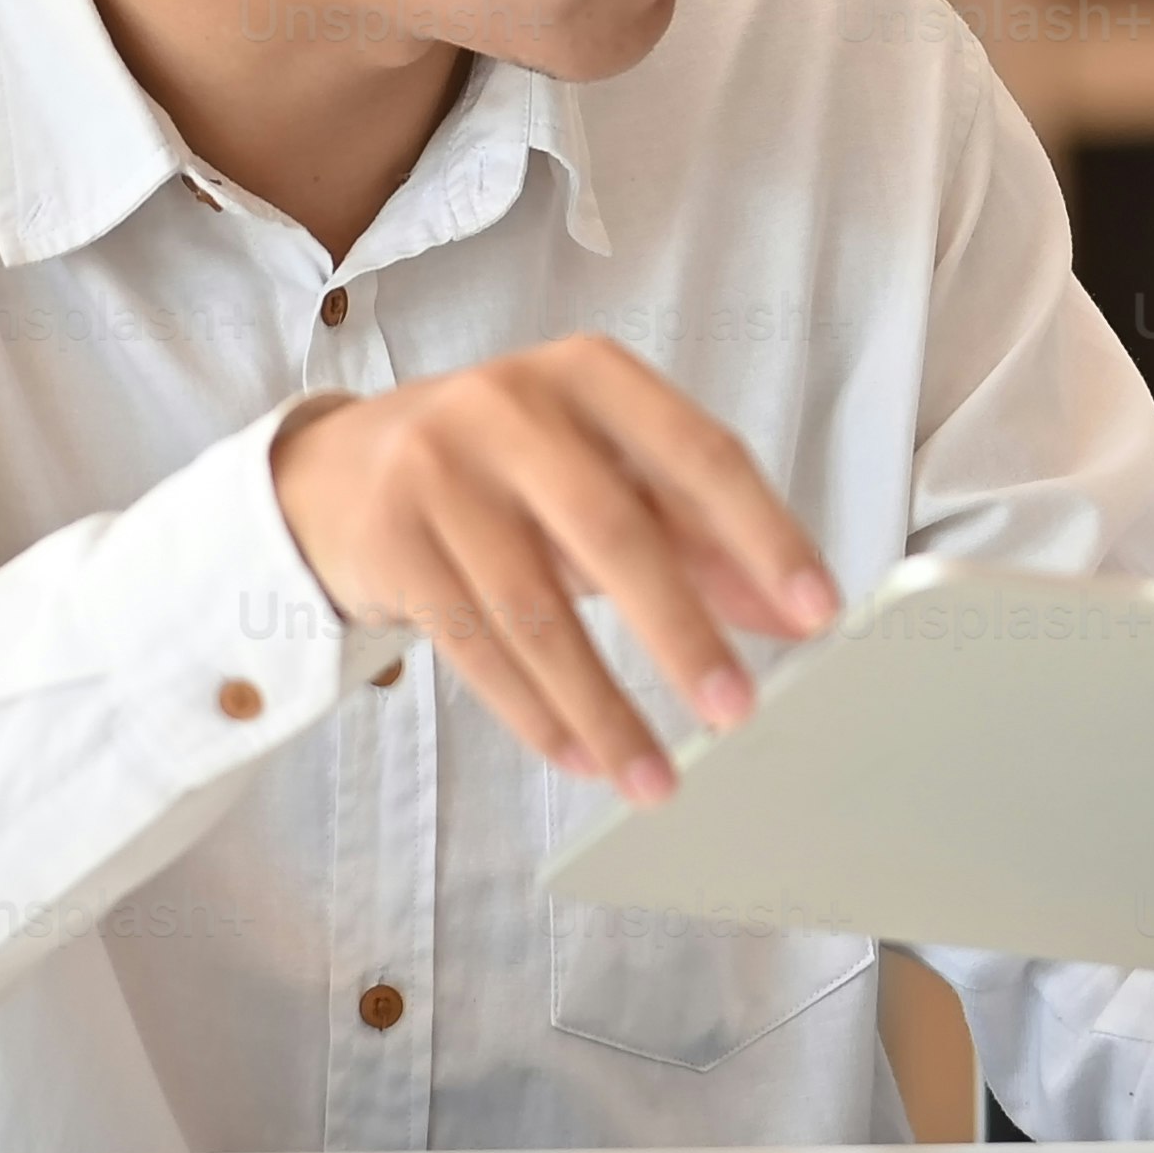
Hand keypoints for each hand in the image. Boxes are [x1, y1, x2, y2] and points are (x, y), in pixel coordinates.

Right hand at [266, 338, 840, 790]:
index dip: (763, 535)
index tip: (814, 611)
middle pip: (613, 532)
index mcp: (592, 375)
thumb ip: (700, 533)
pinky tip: (583, 756)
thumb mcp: (605, 476)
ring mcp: (439, 471)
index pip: (699, 453)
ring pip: (536, 608)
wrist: (339, 472)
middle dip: (681, 632)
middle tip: (737, 710)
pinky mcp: (389, 542)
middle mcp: (511, 407)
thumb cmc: (507, 470)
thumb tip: (792, 614)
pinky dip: (537, 712)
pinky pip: (474, 645)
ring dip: (605, 705)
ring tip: (657, 777)